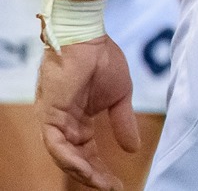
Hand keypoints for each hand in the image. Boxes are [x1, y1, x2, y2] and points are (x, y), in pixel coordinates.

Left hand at [36, 35, 139, 189]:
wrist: (89, 37)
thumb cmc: (102, 59)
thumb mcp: (120, 96)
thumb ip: (123, 122)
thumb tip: (133, 149)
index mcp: (78, 120)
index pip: (87, 152)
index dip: (102, 168)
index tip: (119, 183)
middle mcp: (63, 124)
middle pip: (76, 158)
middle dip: (95, 176)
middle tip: (113, 188)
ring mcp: (53, 120)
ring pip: (64, 157)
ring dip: (84, 172)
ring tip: (103, 184)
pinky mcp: (49, 115)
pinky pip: (57, 145)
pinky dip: (72, 159)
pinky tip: (88, 169)